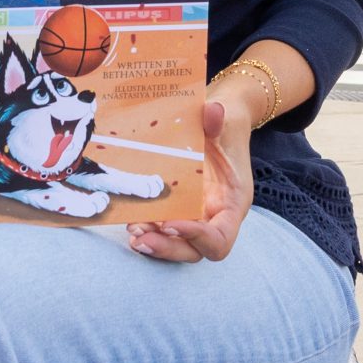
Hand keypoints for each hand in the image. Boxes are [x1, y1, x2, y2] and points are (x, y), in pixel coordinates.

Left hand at [127, 93, 251, 263]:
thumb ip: (218, 121)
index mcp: (232, 204)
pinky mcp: (180, 211)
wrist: (221, 124)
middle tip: (141, 238)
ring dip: (154, 242)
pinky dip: (148, 229)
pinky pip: (164, 230)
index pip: (220, 238)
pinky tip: (129, 220)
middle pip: (196, 251)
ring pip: (177, 245)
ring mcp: (196, 217)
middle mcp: (215, 217)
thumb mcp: (224, 122)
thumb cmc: (226, 126)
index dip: (197, 238)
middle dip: (168, 248)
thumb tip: (213, 111)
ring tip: (132, 230)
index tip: (171, 223)